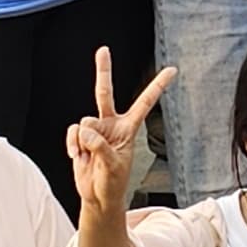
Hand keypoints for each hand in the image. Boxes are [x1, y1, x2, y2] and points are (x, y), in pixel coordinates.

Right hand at [64, 47, 176, 217]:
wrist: (97, 196)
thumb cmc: (113, 183)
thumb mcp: (113, 167)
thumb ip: (100, 146)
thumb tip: (85, 130)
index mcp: (129, 128)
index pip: (145, 102)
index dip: (158, 85)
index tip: (173, 69)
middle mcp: (111, 124)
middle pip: (105, 93)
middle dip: (103, 70)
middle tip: (103, 49)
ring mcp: (95, 130)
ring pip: (84, 122)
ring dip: (83, 142)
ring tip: (89, 157)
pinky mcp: (80, 137)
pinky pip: (73, 132)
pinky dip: (72, 145)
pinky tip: (77, 157)